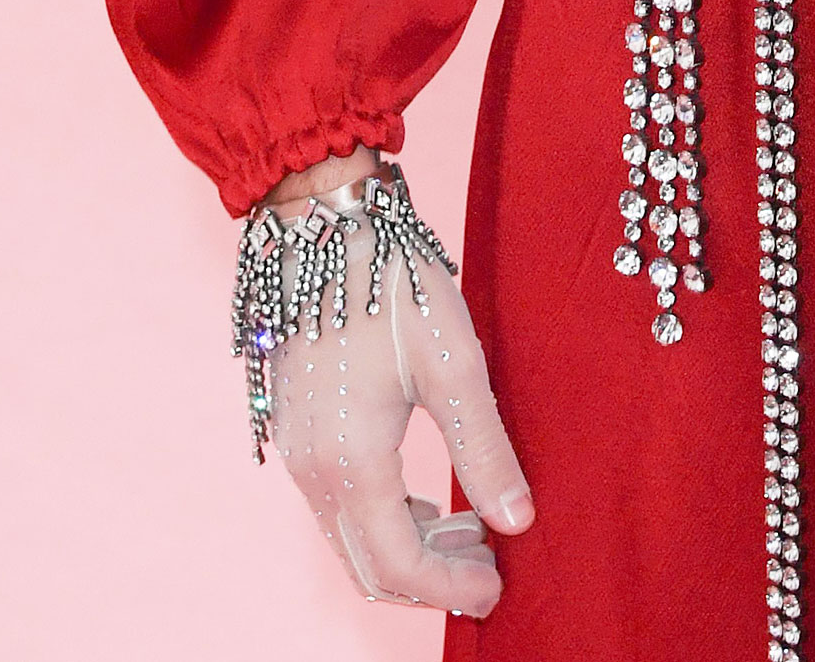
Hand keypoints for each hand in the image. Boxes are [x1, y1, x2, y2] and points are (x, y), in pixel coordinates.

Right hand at [264, 194, 532, 618]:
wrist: (326, 225)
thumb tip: (519, 521)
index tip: (497, 585)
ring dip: (408, 548)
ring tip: (471, 524)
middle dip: (431, 578)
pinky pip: (336, 506)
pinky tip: (427, 494)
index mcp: (351, 463)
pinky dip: (382, 519)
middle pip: (367, 566)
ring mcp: (296, 451)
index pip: (398, 566)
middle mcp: (311, 471)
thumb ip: (485, 448)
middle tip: (491, 562)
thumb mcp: (455, 364)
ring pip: (349, 539)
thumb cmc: (396, 285)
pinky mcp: (296, 429)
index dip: (450, 589)